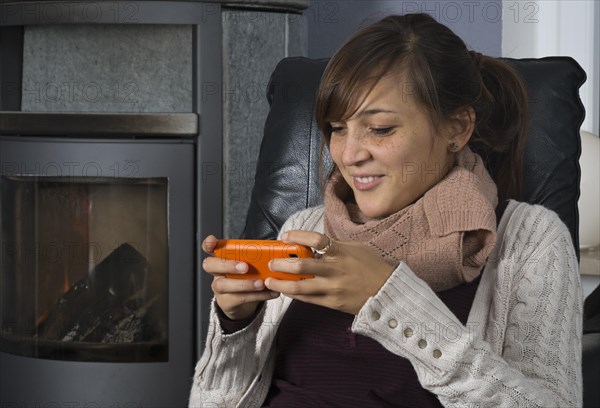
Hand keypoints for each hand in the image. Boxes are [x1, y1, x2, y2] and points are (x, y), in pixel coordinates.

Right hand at [202, 235, 279, 319]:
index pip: (208, 248)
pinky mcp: (226, 302)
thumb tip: (273, 251)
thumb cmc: (246, 278)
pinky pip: (239, 298)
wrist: (242, 303)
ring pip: (224, 285)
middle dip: (227, 264)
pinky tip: (270, 292)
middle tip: (245, 267)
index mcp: (221, 259)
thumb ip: (254, 257)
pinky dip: (258, 296)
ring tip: (261, 283)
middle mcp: (216, 273)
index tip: (213, 240)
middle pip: (211, 265)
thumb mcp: (249, 265)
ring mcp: (219, 288)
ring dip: (244, 284)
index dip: (208, 244)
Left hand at [264, 231, 394, 314]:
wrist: (387, 292)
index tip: (286, 237)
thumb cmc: (371, 267)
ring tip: (269, 280)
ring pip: (300, 286)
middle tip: (271, 261)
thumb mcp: (355, 248)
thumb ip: (334, 246)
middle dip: (281, 263)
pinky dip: (293, 294)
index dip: (297, 237)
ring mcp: (332, 288)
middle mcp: (335, 270)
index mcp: (341, 252)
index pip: (315, 240)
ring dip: (281, 283)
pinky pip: (307, 299)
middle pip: (301, 265)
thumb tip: (312, 244)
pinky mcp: (331, 303)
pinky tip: (285, 290)